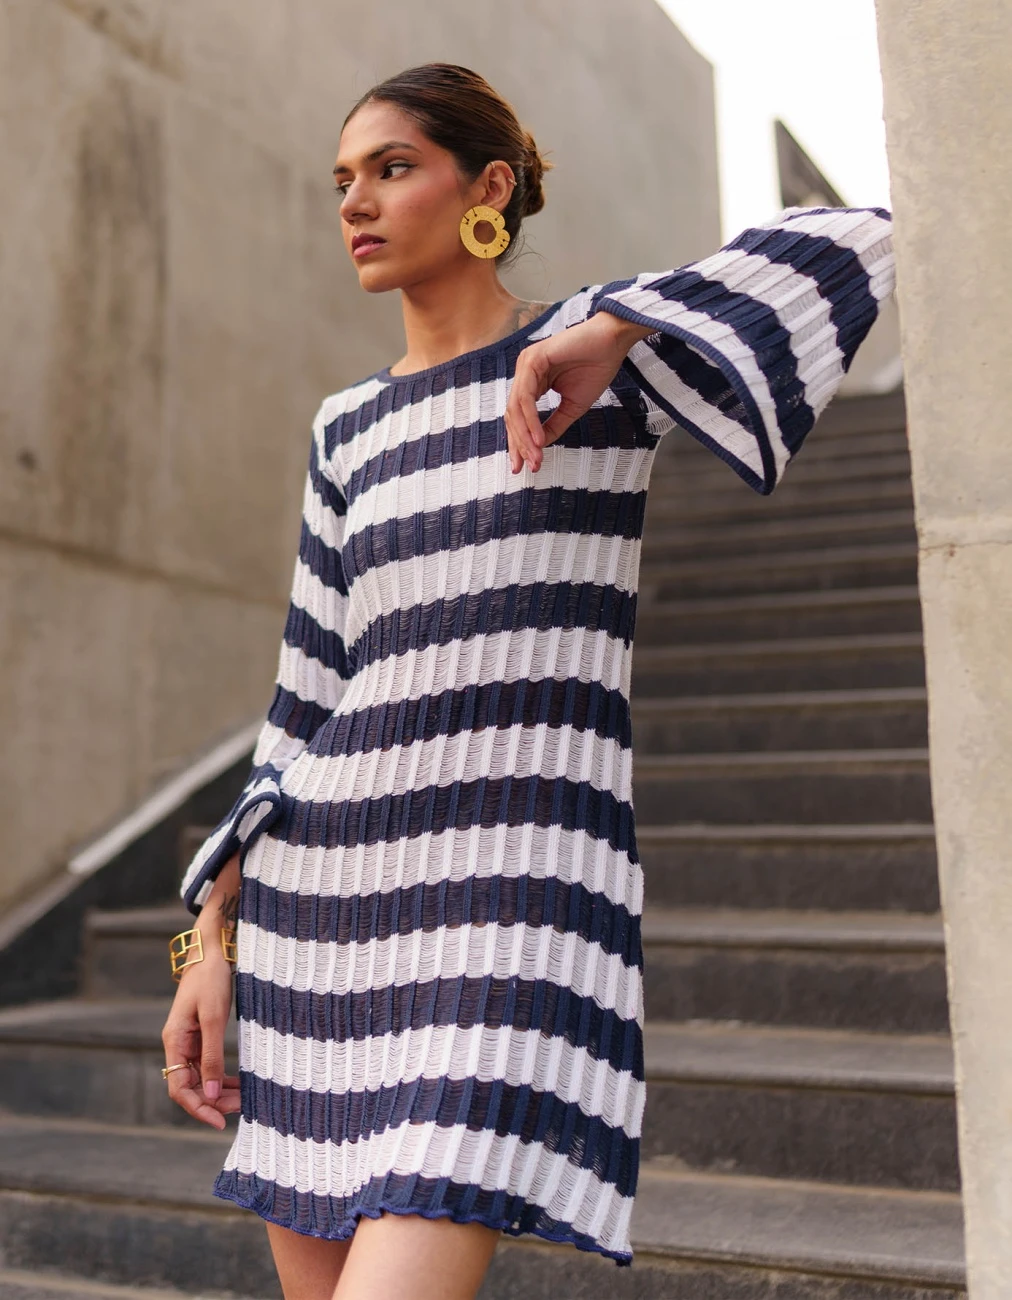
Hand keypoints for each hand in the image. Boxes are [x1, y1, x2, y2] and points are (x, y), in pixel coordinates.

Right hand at [161, 939, 239, 1129]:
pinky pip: (208, 1065)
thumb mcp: (214, 1018)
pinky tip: (238, 1084)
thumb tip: (213, 1094)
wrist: (212, 950)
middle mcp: (178, 1045)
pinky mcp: (201, 1035)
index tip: (219, 1122)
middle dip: (214, 1102)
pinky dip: (222, 1076)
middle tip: (241, 1108)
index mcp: (174, 1041)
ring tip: (244, 1100)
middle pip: (190, 1086)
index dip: (198, 1108)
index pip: (179, 1088)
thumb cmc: (211, 979)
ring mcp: (189, 1041)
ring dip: (220, 1091)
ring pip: (201, 1077)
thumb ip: (212, 1056)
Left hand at [504, 311, 655, 473]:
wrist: (612, 343)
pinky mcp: (533, 359)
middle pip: (513, 415)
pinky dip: (530, 419)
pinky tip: (538, 438)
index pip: (519, 417)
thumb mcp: (573, 406)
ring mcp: (526, 364)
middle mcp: (525, 372)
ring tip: (536, 456)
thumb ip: (554, 424)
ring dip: (525, 436)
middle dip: (519, 444)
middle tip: (529, 466)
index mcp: (532, 381)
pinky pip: (526, 397)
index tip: (526, 466)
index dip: (520, 443)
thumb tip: (540, 446)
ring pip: (516, 408)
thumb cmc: (596, 368)